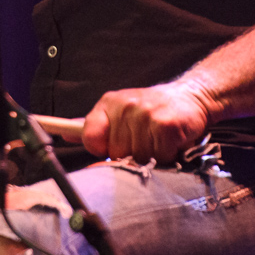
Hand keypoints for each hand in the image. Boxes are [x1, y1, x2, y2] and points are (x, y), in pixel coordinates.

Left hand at [81, 80, 213, 163]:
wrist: (190, 97)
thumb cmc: (152, 110)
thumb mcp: (119, 111)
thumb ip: (94, 125)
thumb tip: (64, 134)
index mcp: (109, 103)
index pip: (89, 136)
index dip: (100, 149)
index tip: (110, 149)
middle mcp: (125, 106)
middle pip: (116, 153)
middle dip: (131, 154)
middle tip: (144, 141)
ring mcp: (145, 115)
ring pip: (138, 158)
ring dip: (151, 156)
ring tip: (158, 141)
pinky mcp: (165, 125)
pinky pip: (159, 157)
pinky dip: (167, 156)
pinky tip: (170, 142)